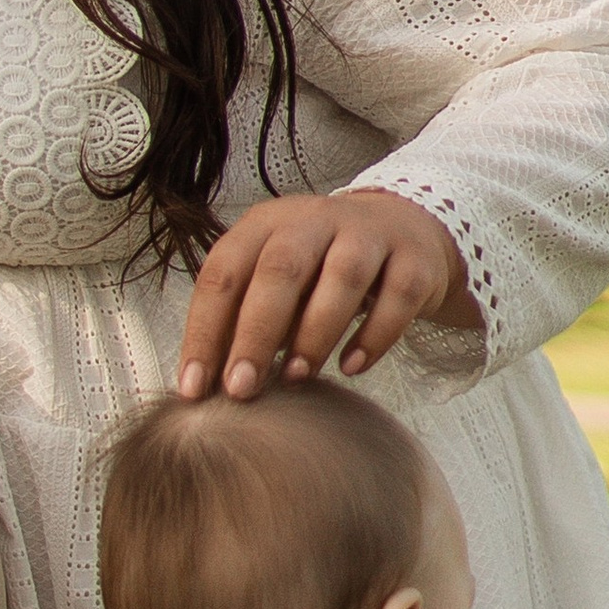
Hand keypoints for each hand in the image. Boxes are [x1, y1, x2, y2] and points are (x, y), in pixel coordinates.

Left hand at [177, 191, 477, 400]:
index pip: (224, 272)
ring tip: (295, 376)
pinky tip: (352, 367)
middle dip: (256, 332)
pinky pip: (398, 296)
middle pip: (281, 269)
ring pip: (342, 277)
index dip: (205, 330)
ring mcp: (369, 235)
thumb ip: (244, 319)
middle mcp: (316, 220)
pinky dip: (374, 335)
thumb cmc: (320, 267)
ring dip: (314, 332)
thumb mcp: (276, 280)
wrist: (402, 229)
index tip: (193, 387)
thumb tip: (207, 384)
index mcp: (266, 224)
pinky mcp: (415, 259)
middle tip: (241, 387)